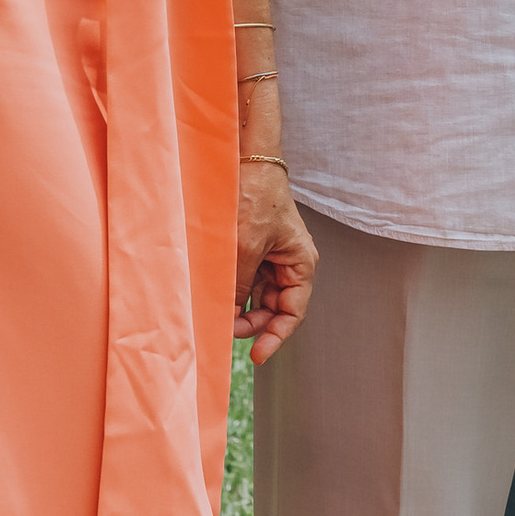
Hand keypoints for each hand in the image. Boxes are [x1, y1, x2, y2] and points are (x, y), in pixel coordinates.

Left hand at [236, 163, 317, 362]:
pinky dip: (230, 291)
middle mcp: (288, 264)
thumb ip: (238, 285)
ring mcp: (269, 257)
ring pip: (255, 296)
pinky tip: (214, 297)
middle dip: (251, 323)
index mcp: (300, 263)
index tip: (257, 356)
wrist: (246, 159)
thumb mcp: (245, 246)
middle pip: (273, 309)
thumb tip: (227, 318)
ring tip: (216, 315)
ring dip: (237, 307)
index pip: (293, 313)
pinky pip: (243, 280)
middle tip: (225, 331)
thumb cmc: (255, 196)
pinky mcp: (252, 249)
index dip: (276, 337)